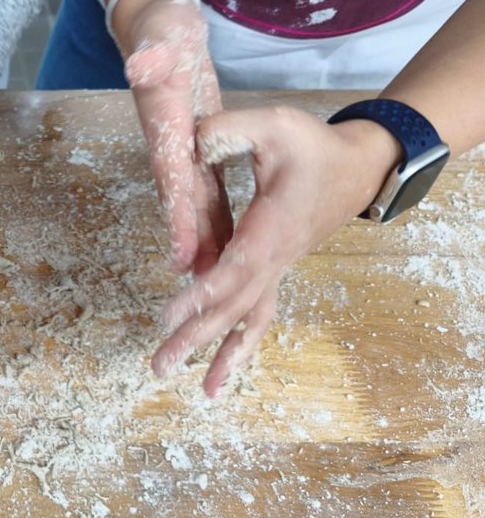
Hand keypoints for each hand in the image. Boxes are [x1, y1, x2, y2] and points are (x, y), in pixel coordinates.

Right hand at [119, 0, 231, 273]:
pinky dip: (212, 220)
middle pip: (181, 201)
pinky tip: (223, 247)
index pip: (170, 174)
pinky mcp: (195, 148)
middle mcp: (168, 144)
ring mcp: (181, 149)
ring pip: (194, 203)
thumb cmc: (161, 27)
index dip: (176, 214)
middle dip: (189, 242)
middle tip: (199, 284)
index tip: (180, 251)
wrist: (157, 25)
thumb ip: (149, 54)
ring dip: (201, 239)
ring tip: (211, 280)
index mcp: (163, 123)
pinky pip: (205, 191)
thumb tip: (139, 65)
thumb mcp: (159, 33)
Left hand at [152, 105, 400, 395]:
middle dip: (196, 338)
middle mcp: (277, 258)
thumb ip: (231, 130)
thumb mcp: (274, 125)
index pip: (234, 270)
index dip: (201, 295)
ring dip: (224, 354)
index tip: (168, 317)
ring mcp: (278, 268)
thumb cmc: (314, 145)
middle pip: (235, 307)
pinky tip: (220, 369)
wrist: (359, 165)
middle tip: (158, 367)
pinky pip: (257, 312)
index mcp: (273, 228)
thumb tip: (194, 143)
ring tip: (203, 392)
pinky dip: (240, 341)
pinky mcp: (275, 269)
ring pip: (250, 319)